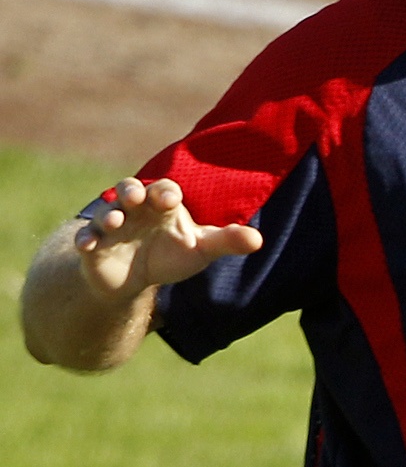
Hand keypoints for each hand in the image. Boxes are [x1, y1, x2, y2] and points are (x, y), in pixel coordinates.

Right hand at [71, 176, 261, 301]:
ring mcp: (111, 225)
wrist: (136, 277)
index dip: (165, 192)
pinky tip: (87, 246)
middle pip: (129, 189)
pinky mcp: (94, 243)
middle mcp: (135, 209)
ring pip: (106, 211)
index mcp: (162, 205)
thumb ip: (227, 242)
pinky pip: (85, 237)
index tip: (169, 200)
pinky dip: (86, 239)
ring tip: (116, 221)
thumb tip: (258, 239)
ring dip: (109, 213)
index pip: (164, 190)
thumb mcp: (201, 249)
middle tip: (136, 198)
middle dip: (131, 191)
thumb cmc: (172, 254)